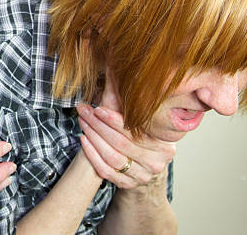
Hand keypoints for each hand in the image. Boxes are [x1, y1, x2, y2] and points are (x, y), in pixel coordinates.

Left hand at [75, 71, 175, 188]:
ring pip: (112, 157)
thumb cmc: (138, 134)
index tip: (97, 108)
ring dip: (93, 138)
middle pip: (121, 143)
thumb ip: (127, 96)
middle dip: (98, 125)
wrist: (142, 164)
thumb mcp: (139, 117)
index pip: (135, 131)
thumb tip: (112, 62)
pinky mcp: (127, 185)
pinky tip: (83, 140)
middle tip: (83, 111)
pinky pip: (106, 171)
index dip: (113, 119)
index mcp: (164, 144)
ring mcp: (142, 176)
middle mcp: (156, 163)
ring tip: (81, 122)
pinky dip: (92, 155)